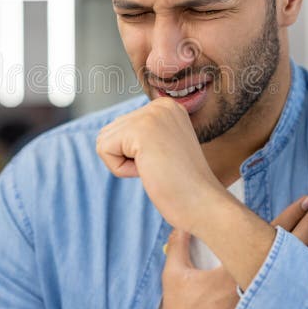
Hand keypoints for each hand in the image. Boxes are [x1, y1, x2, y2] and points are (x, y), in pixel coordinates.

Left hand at [96, 97, 223, 231]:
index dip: (135, 154)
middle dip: (127, 158)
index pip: (122, 127)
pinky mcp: (140, 129)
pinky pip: (104, 150)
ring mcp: (151, 114)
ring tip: (155, 168)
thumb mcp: (162, 149)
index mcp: (167, 107)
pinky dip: (121, 169)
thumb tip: (107, 136)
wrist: (203, 204)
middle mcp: (160, 104)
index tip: (165, 162)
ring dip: (123, 164)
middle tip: (160, 167)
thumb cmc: (183, 186)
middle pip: (110, 131)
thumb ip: (141, 135)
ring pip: (104, 140)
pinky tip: (149, 170)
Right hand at [156, 197, 307, 308]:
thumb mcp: (175, 274)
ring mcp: (265, 305)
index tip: (305, 200)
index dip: (289, 214)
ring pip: (300, 276)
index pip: (268, 234)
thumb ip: (179, 244)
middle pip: (290, 249)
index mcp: (236, 269)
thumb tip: (182, 223)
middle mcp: (255, 285)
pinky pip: (297, 300)